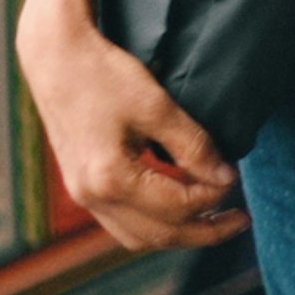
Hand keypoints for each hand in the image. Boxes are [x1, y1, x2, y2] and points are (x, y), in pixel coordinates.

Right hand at [13, 10, 246, 251]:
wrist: (54, 57)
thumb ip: (193, 145)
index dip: (213, 197)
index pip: (177, 207)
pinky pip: (121, 222)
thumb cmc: (104, 74)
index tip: (235, 179)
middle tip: (239, 220)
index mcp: (111, 179)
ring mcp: (82, 195)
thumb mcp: (156, 106)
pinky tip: (175, 206)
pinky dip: (153, 222)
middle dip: (203, 232)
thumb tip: (224, 177)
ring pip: (138, 236)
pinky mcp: (80, 186)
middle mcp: (92, 197)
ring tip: (213, 220)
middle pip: (158, 236)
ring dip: (177, 233)